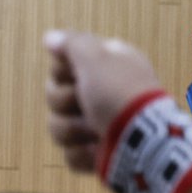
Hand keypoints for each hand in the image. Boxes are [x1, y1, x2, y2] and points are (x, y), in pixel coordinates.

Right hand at [44, 30, 162, 173]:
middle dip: (65, 101)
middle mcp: (102, 94)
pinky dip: (83, 153)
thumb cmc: (118, 92)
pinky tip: (98, 148)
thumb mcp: (95, 56)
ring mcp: (99, 126)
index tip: (75, 73)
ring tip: (95, 130)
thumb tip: (50, 37)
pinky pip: (71, 154)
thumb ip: (71, 42)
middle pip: (54, 95)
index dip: (62, 70)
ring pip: (58, 126)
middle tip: (84, 101)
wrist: (141, 140)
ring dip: (73, 129)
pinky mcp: (96, 155)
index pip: (62, 64)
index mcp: (105, 67)